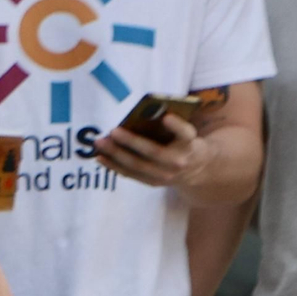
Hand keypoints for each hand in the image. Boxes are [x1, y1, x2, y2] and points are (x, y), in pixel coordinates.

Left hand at [94, 114, 212, 189]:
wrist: (196, 169)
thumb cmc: (182, 141)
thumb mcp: (184, 131)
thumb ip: (169, 124)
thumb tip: (141, 112)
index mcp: (190, 143)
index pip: (186, 134)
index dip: (177, 126)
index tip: (166, 117)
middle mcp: (180, 161)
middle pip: (154, 152)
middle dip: (131, 142)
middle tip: (113, 131)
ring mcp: (167, 175)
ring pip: (138, 166)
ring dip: (116, 154)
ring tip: (100, 143)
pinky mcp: (154, 182)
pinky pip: (131, 174)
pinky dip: (114, 166)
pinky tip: (100, 157)